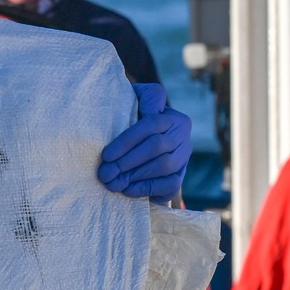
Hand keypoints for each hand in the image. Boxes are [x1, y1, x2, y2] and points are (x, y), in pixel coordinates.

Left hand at [97, 82, 191, 200]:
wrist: (139, 141)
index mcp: (172, 115)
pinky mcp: (180, 176)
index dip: (127, 141)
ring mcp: (184, 156)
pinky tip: (128, 190)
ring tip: (113, 182)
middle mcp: (182, 134)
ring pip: (165, 166)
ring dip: (136, 176)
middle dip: (128, 162)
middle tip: (105, 173)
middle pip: (156, 147)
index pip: (151, 124)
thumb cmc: (131, 118)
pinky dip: (148, 188)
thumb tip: (149, 112)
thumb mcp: (135, 102)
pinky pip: (170, 185)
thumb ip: (143, 99)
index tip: (106, 155)